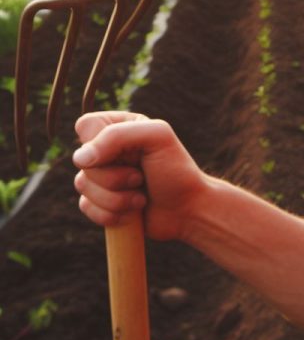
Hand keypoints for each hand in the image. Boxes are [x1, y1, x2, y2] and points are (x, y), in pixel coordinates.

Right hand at [73, 111, 206, 241]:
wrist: (187, 210)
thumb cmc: (176, 170)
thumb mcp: (157, 137)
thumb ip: (117, 136)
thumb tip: (80, 158)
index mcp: (121, 126)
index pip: (85, 125)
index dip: (97, 143)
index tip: (123, 154)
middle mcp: (108, 149)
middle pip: (80, 160)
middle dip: (114, 177)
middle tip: (141, 177)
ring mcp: (103, 176)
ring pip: (81, 185)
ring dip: (116, 198)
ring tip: (140, 196)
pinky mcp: (101, 201)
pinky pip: (86, 207)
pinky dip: (110, 213)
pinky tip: (132, 211)